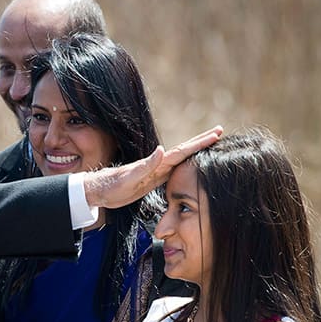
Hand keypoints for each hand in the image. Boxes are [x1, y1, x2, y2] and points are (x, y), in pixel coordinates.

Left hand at [84, 126, 222, 208]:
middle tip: (219, 131)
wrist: (101, 190)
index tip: (215, 134)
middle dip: (202, 140)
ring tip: (211, 143)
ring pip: (182, 158)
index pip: (182, 150)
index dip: (199, 142)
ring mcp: (157, 170)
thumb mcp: (129, 178)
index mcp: (157, 163)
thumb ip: (146, 165)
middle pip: (185, 150)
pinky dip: (186, 164)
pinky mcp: (153, 179)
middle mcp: (159, 164)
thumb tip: (162, 149)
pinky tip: (190, 164)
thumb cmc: (112, 185)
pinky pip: (175, 169)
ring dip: (197, 150)